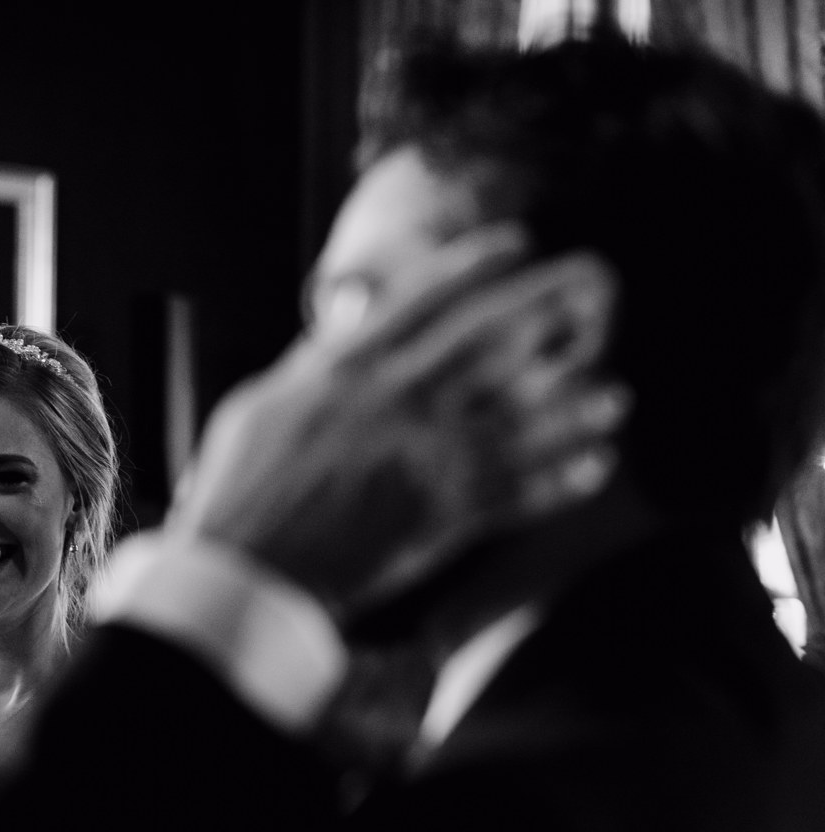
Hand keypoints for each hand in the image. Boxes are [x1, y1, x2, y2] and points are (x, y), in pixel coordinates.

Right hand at [169, 225, 629, 623]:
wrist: (247, 567)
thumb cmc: (240, 488)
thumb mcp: (262, 403)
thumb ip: (316, 365)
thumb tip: (351, 331)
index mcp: (348, 369)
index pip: (425, 299)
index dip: (476, 265)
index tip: (519, 241)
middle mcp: (398, 400)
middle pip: (490, 339)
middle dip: (548, 305)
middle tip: (596, 282)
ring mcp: (426, 456)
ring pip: (521, 417)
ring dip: (574, 406)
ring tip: (613, 397)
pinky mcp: (442, 515)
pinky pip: (519, 492)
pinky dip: (560, 480)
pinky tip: (594, 468)